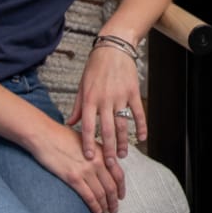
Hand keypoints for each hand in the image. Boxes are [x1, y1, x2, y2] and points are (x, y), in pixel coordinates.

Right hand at [34, 120, 122, 212]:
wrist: (44, 135)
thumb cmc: (61, 136)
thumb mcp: (85, 141)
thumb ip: (96, 154)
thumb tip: (102, 166)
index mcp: (101, 152)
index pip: (118, 174)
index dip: (121, 188)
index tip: (121, 196)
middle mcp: (97, 162)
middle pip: (111, 187)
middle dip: (114, 200)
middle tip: (114, 209)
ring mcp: (86, 171)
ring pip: (101, 194)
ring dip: (105, 206)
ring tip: (106, 212)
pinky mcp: (73, 178)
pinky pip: (89, 197)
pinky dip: (95, 206)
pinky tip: (97, 211)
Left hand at [69, 37, 146, 182]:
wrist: (113, 48)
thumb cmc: (95, 67)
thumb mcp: (82, 86)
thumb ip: (78, 107)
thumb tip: (70, 123)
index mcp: (90, 99)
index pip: (88, 126)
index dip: (88, 143)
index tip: (88, 157)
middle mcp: (105, 99)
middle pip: (107, 130)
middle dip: (108, 149)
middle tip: (109, 164)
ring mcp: (121, 96)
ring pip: (123, 124)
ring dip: (123, 142)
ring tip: (122, 154)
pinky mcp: (133, 92)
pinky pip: (138, 113)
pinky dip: (141, 126)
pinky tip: (142, 138)